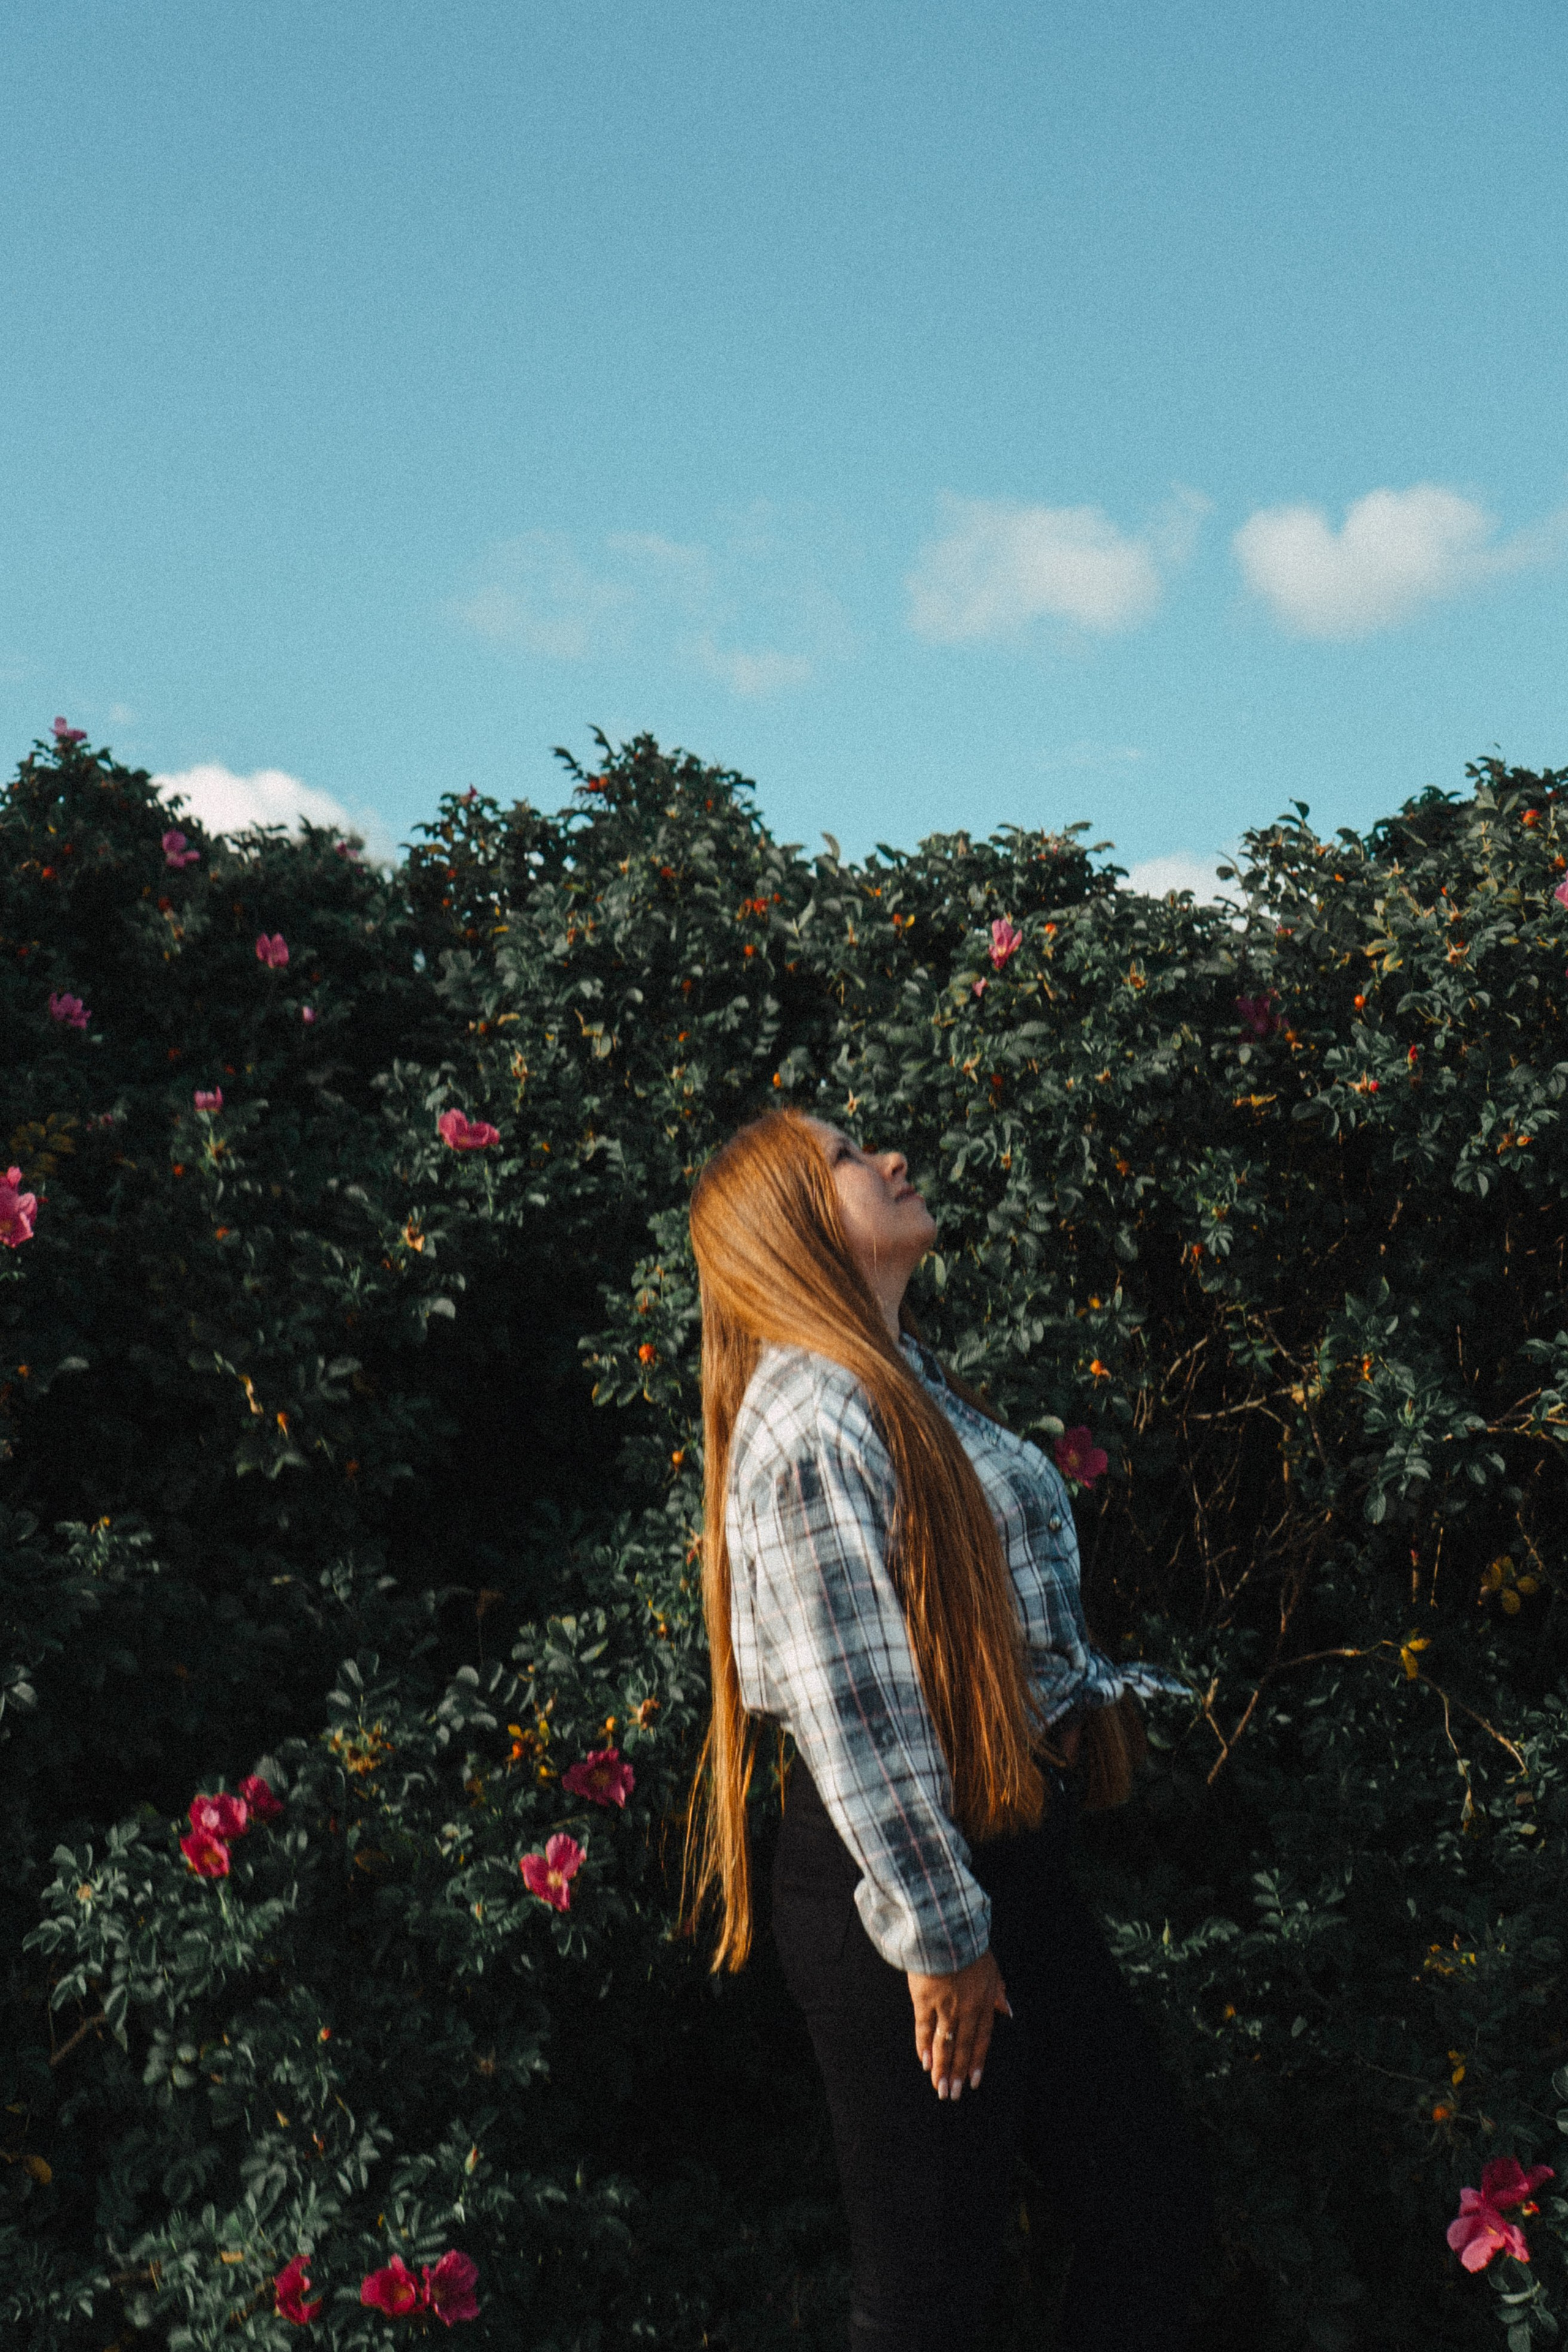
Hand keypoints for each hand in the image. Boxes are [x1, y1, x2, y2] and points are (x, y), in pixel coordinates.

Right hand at [906, 1949, 1010, 2101]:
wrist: (947, 1931)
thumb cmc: (970, 1946)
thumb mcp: (992, 1968)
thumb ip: (998, 1991)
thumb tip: (1009, 2010)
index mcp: (984, 2002)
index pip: (982, 2040)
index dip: (977, 2062)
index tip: (973, 2082)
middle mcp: (966, 2010)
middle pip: (962, 2048)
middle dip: (957, 2074)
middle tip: (952, 2095)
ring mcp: (945, 2007)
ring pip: (944, 2045)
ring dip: (942, 2069)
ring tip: (939, 2089)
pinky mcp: (924, 2001)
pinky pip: (924, 2030)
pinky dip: (924, 2047)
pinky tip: (924, 2062)